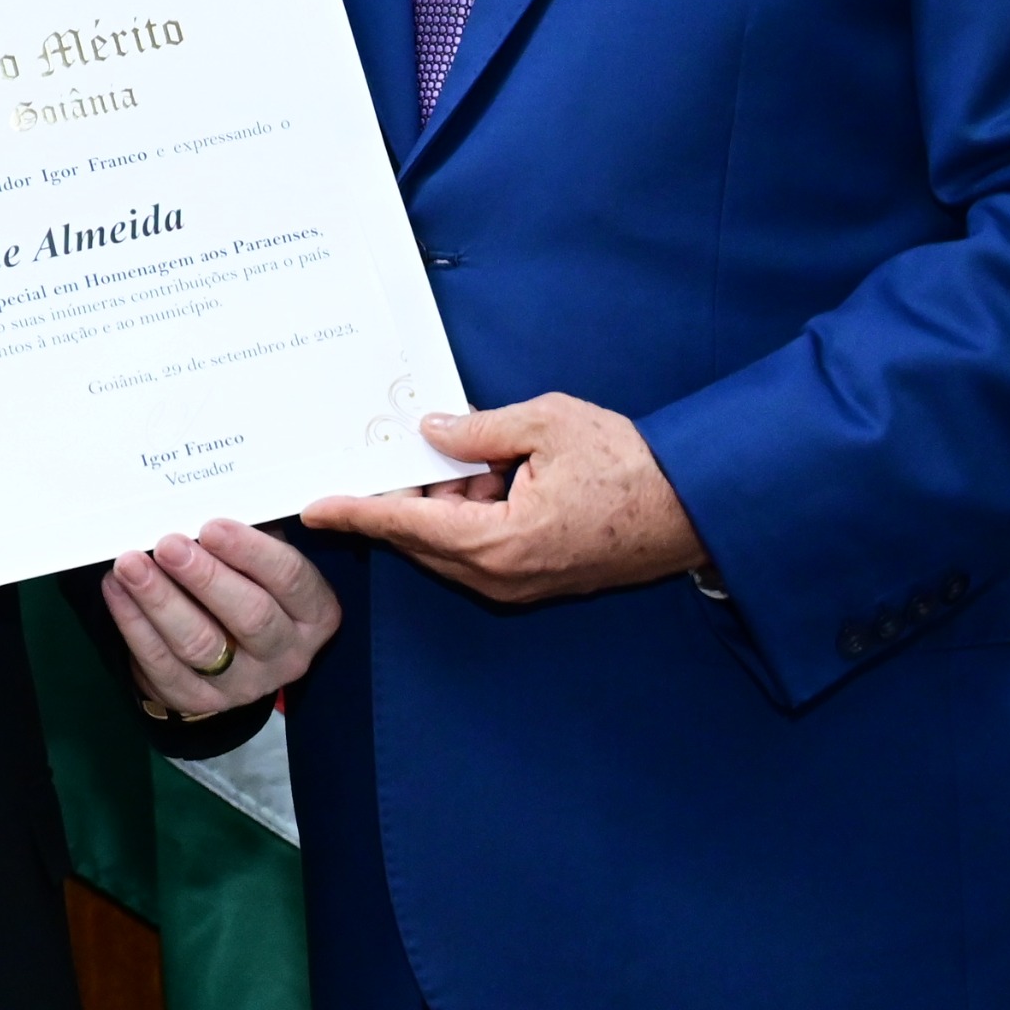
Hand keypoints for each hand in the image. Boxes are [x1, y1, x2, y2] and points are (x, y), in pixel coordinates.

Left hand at [103, 520, 341, 720]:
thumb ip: (252, 535)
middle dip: (204, 577)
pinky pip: (161, 663)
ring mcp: (242, 684)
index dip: (252, 552)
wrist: (227, 653)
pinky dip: (134, 623)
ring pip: (200, 644)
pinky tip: (117, 589)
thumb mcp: (264, 563)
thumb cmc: (248, 584)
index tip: (211, 526)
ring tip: (131, 564)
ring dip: (160, 600)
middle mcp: (286, 653)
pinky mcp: (196, 699)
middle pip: (250, 617)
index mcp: (313, 613)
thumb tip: (209, 498)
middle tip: (168, 544)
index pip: (291, 579)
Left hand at [301, 393, 706, 603]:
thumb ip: (480, 429)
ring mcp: (520, 586)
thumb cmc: (630, 466)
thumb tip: (433, 430)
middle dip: (415, 492)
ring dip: (451, 503)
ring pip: (450, 544)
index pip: (405, 523)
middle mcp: (501, 576)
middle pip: (422, 536)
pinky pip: (480, 551)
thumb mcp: (547, 424)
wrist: (697, 510)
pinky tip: (501, 481)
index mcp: (498, 540)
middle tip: (428, 447)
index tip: (313, 509)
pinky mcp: (537, 582)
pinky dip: (475, 516)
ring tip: (490, 460)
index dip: (355, 512)